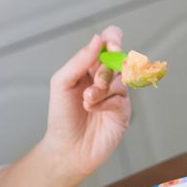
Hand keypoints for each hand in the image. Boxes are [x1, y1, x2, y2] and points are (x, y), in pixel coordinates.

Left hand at [43, 25, 130, 177]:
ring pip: (121, 79)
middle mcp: (108, 78)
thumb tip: (98, 40)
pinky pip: (121, 98)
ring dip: (102, 88)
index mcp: (92, 67)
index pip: (109, 43)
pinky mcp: (124, 111)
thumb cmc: (62, 116)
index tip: (111, 41)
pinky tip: (93, 108)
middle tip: (96, 79)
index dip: (113, 38)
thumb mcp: (62, 82)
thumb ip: (80, 60)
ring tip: (87, 100)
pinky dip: (106, 102)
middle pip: (120, 59)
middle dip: (107, 67)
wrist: (66, 148)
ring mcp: (117, 94)